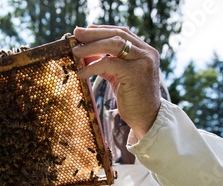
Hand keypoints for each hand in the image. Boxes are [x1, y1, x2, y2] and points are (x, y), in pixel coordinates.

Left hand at [73, 25, 161, 139]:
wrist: (146, 119)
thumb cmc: (133, 100)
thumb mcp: (119, 77)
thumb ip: (107, 64)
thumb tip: (85, 54)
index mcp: (145, 52)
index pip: (122, 33)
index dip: (103, 30)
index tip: (86, 30)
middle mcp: (146, 53)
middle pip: (117, 35)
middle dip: (94, 34)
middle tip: (76, 33)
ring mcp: (142, 62)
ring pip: (113, 44)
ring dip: (92, 46)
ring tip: (75, 51)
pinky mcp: (135, 73)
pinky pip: (108, 63)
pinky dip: (92, 67)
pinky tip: (81, 73)